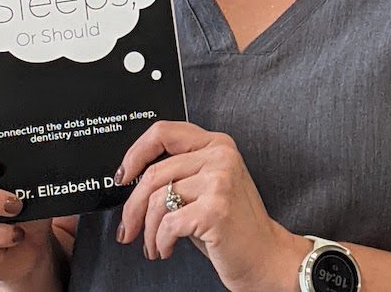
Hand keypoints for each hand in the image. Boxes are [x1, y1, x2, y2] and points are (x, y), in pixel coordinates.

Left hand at [115, 121, 306, 290]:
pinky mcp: (215, 209)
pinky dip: (160, 242)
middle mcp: (220, 156)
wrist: (266, 257)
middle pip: (155, 172)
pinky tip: (167, 249)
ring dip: (148, 230)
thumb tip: (135, 177)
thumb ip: (182, 170)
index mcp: (217, 143)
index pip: (164, 132)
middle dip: (132, 206)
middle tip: (128, 228)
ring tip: (154, 244)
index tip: (124, 176)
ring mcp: (219, 181)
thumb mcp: (209, 186)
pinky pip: (168, 223)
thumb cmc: (234, 226)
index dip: (135, 153)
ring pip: (158, 200)